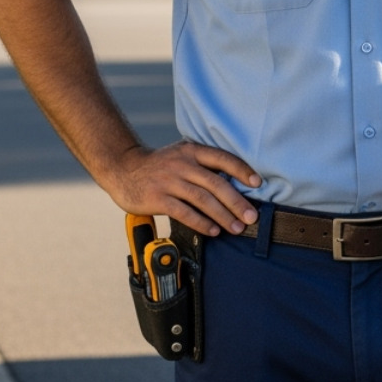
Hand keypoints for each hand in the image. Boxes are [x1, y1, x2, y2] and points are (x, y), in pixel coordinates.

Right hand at [103, 140, 260, 236]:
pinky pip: (184, 212)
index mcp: (191, 151)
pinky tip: (213, 230)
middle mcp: (182, 164)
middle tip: (252, 217)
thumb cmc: (160, 166)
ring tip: (236, 228)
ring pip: (202, 199)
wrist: (123, 169)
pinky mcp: (157, 198)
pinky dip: (201, 222)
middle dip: (237, 201)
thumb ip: (203, 165)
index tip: (257, 184)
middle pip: (216, 183)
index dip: (241, 170)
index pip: (222, 158)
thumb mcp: (181, 155)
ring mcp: (169, 181)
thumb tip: (235, 183)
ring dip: (223, 215)